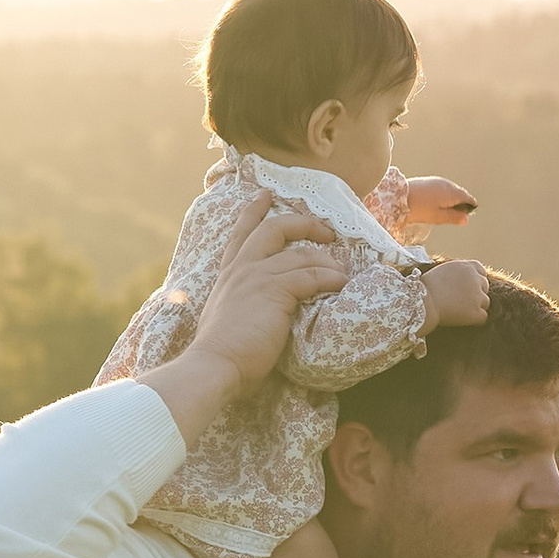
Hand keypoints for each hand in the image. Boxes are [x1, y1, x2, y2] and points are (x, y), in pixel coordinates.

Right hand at [141, 195, 355, 450]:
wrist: (215, 364)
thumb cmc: (222, 351)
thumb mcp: (227, 315)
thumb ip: (244, 302)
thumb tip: (262, 307)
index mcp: (229, 273)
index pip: (240, 233)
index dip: (254, 211)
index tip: (265, 194)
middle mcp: (242, 268)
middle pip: (274, 229)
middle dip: (303, 224)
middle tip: (326, 230)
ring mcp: (258, 276)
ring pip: (301, 254)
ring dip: (327, 261)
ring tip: (343, 271)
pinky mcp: (275, 290)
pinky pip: (311, 276)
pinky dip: (330, 277)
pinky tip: (341, 283)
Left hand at [399, 174, 475, 228]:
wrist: (398, 197)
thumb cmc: (418, 209)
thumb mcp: (438, 218)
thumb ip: (453, 217)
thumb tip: (466, 219)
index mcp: (452, 193)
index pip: (468, 198)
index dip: (470, 207)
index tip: (467, 214)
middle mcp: (447, 184)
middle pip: (460, 193)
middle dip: (461, 202)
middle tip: (458, 214)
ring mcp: (437, 181)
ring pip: (451, 189)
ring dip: (452, 198)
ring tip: (446, 210)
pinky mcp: (428, 180)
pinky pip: (442, 187)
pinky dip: (443, 194)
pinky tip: (436, 202)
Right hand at [419, 257, 489, 330]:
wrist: (421, 303)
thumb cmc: (424, 289)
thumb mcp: (442, 271)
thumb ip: (457, 273)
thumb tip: (463, 281)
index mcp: (466, 267)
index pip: (481, 271)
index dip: (475, 280)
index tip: (467, 288)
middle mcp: (475, 278)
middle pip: (485, 286)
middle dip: (476, 293)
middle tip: (460, 301)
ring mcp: (477, 296)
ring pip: (485, 302)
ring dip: (475, 307)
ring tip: (458, 311)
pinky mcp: (476, 312)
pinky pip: (482, 317)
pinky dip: (474, 320)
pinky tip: (460, 319)